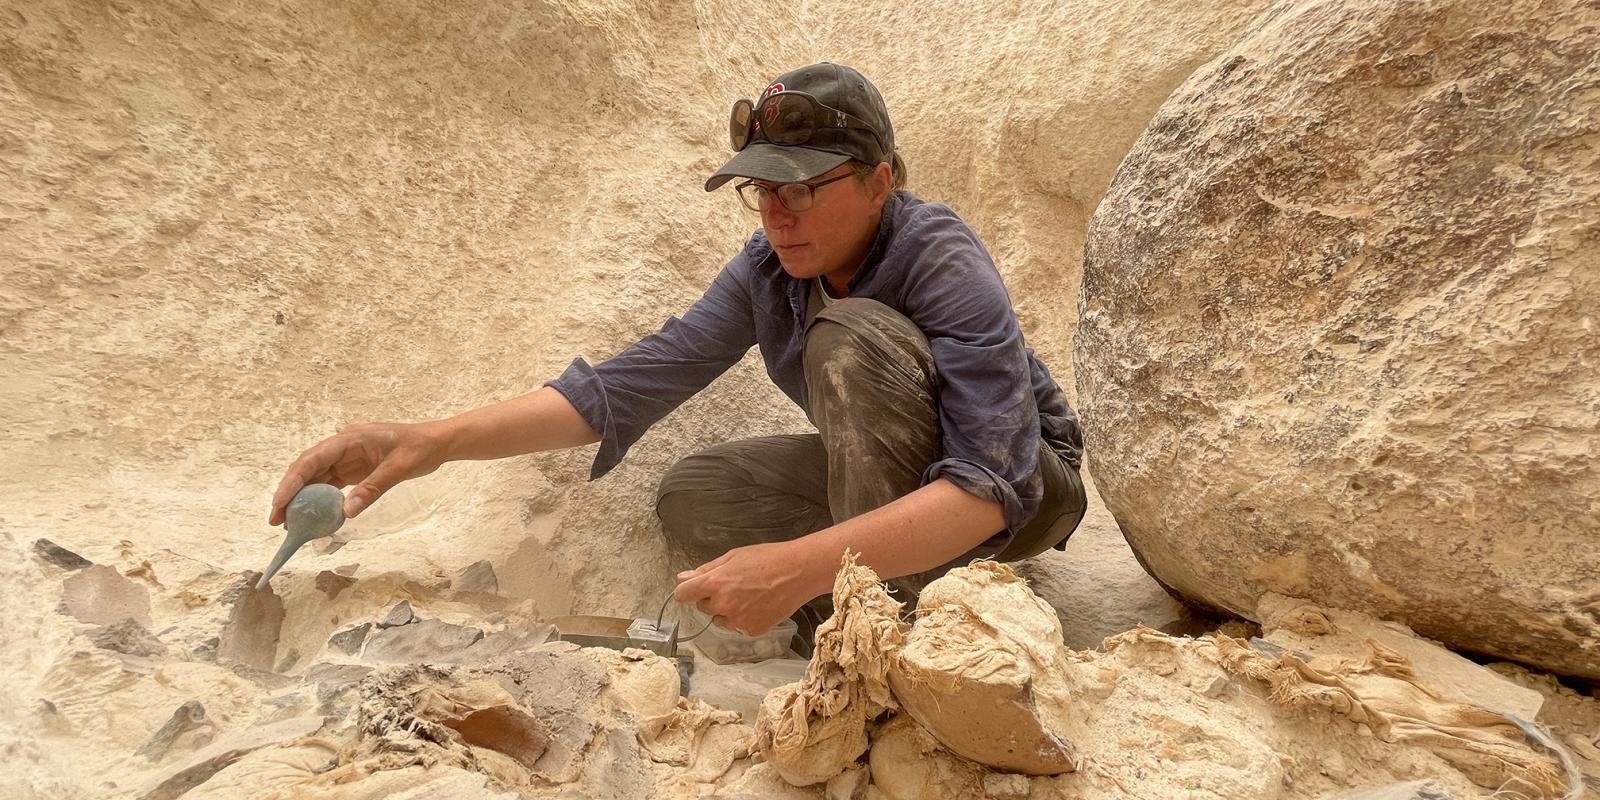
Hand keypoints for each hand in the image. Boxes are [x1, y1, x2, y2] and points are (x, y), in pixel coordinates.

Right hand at [268, 422, 447, 524]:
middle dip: (289, 493)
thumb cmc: (419, 449)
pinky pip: (330, 485)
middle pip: (308, 469)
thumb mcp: (398, 469)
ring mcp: (346, 458)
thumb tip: (346, 512)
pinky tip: (312, 518)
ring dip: (302, 499)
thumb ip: (372, 489)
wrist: (436, 443)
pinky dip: (320, 501)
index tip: (279, 502)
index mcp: (349, 439)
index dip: (292, 481)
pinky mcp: (353, 469)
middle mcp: (342, 446)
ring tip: (288, 524)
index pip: (312, 459)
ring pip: (316, 478)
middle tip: (276, 519)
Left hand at [673, 541, 829, 635]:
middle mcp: (723, 605)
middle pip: (702, 607)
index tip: (693, 589)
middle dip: (712, 598)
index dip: (686, 591)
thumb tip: (683, 578)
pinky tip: (759, 605)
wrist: (799, 572)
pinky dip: (744, 619)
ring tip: (749, 596)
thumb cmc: (768, 558)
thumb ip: (706, 570)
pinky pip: (738, 627)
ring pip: (719, 620)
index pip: (682, 594)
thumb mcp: (734, 556)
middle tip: (734, 585)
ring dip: (727, 611)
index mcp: (714, 583)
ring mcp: (737, 621)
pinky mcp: (751, 630)